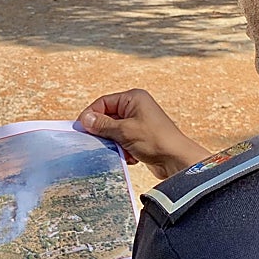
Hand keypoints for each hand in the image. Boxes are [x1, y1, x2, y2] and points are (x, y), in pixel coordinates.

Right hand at [78, 89, 210, 178]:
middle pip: (108, 117)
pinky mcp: (141, 137)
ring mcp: (139, 123)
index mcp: (133, 98)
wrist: (177, 160)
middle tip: (95, 142)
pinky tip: (129, 156)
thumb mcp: (124, 131)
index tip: (81, 129)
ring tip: (118, 150)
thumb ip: (102, 125)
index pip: (104, 102)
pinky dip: (122, 149)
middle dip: (103, 131)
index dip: (91, 115)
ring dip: (113, 142)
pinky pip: (123, 141)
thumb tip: (84, 120)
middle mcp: (136, 107)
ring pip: (114, 131)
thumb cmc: (155, 140)